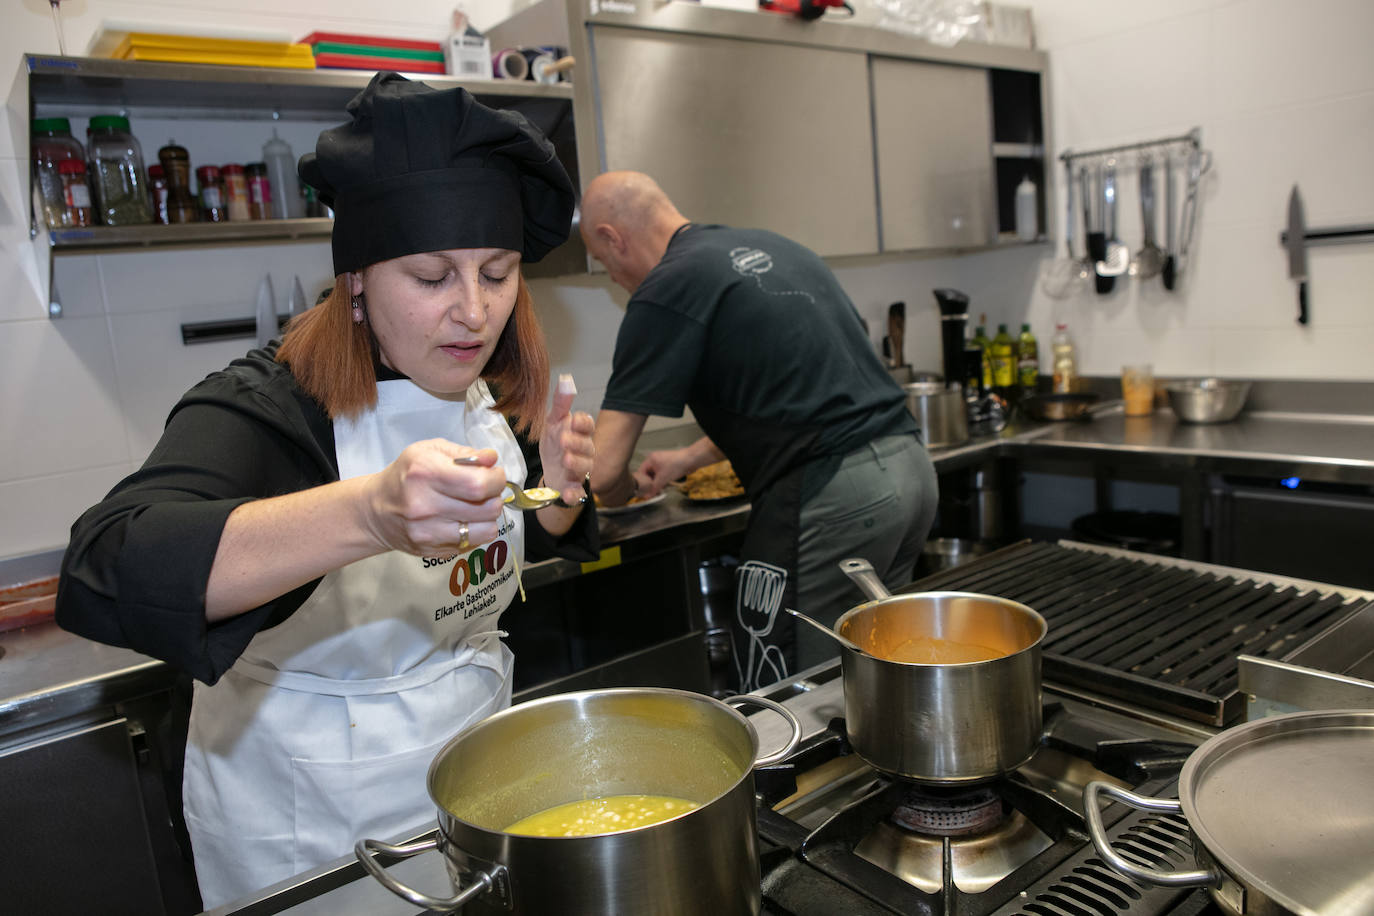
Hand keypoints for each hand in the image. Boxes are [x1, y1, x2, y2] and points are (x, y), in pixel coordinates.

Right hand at [362, 440, 505, 554]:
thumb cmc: (407, 475)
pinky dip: (476, 531)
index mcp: (425, 473)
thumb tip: (492, 460)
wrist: (376, 511)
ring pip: (487, 530)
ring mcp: (428, 532)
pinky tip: (462, 520)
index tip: (493, 475)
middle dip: (495, 496)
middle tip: (485, 491)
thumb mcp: (430, 451)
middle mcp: (425, 505)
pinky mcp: (432, 551)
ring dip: (488, 517)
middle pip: (488, 508)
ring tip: (475, 507)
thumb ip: (465, 453)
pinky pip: (474, 543)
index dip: (496, 479)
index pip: (479, 483)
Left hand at [538, 374, 594, 504]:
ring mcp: (580, 471)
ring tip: (566, 460)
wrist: (551, 471)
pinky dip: (574, 495)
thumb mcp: (553, 421)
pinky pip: (578, 493)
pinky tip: (568, 494)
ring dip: (576, 464)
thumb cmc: (555, 443)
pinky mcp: (574, 488)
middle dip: (577, 443)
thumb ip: (560, 403)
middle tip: (564, 439)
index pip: (587, 425)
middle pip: (587, 447)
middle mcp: (585, 452)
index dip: (582, 423)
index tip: (573, 419)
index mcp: (580, 433)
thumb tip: (566, 379)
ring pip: (585, 468)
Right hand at [635, 447, 694, 497]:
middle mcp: (655, 459)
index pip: (641, 472)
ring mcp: (662, 462)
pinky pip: (662, 474)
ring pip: (656, 475)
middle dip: (651, 483)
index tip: (643, 490)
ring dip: (657, 482)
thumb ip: (653, 489)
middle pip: (648, 474)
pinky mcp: (669, 465)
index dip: (642, 482)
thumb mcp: (662, 479)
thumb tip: (647, 496)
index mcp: (650, 459)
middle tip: (651, 492)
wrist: (690, 460)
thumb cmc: (675, 465)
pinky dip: (663, 480)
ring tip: (659, 490)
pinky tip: (665, 485)